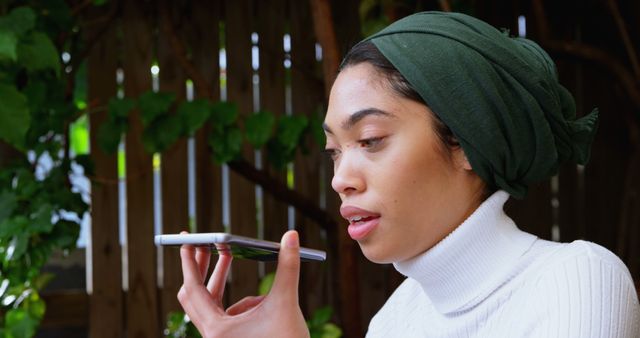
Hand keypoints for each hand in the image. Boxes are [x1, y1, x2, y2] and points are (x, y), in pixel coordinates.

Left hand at [177, 230, 309, 337]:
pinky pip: (229, 314)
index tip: (187, 241)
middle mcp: (213, 336)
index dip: (190, 263)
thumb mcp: (287, 303)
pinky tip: (263, 304)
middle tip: (209, 245)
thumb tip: (292, 236)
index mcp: (217, 330)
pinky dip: (244, 303)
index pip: (194, 289)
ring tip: (241, 269)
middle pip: (197, 295)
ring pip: (215, 303)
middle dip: (205, 269)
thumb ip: (288, 266)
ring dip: (226, 283)